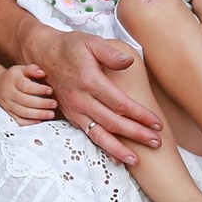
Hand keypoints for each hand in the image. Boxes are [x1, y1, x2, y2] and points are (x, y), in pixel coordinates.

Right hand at [0, 63, 56, 123]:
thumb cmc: (13, 77)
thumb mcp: (21, 69)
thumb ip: (32, 69)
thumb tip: (42, 73)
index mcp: (12, 79)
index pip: (26, 86)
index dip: (39, 89)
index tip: (50, 90)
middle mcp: (8, 93)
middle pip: (25, 101)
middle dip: (42, 103)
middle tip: (54, 104)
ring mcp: (7, 104)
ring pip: (22, 112)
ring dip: (38, 114)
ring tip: (51, 114)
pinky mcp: (8, 113)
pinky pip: (18, 120)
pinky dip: (29, 122)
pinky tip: (40, 120)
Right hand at [37, 28, 162, 165]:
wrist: (44, 55)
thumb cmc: (71, 47)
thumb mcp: (90, 42)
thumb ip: (110, 53)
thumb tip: (128, 61)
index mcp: (89, 81)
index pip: (120, 103)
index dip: (139, 114)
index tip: (157, 123)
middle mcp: (81, 99)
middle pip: (112, 122)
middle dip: (136, 134)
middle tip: (156, 143)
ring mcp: (75, 110)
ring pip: (99, 134)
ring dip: (118, 149)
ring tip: (136, 160)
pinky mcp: (71, 116)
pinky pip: (88, 136)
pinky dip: (103, 148)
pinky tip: (116, 158)